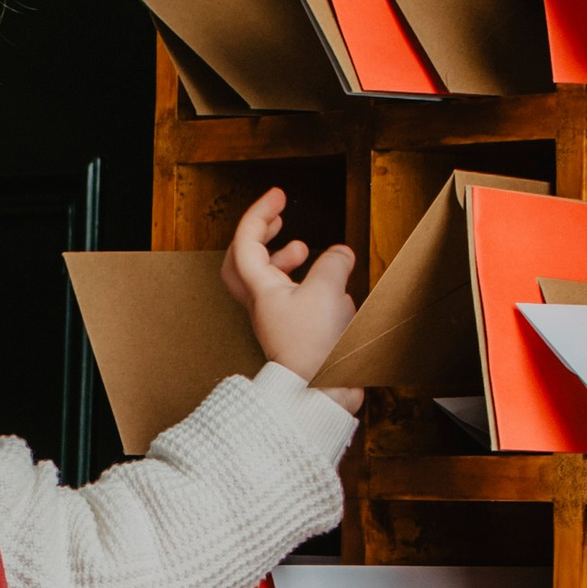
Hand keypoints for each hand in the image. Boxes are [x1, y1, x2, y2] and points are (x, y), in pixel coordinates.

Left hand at [221, 186, 363, 400]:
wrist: (320, 391)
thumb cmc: (314, 347)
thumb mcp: (327, 291)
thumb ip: (334, 264)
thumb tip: (341, 255)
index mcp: (261, 289)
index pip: (247, 241)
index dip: (260, 214)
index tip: (278, 196)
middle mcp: (264, 304)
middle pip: (245, 262)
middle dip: (259, 234)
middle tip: (277, 216)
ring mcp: (277, 319)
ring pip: (268, 280)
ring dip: (283, 259)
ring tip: (303, 249)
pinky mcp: (295, 334)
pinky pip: (294, 300)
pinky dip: (308, 285)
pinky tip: (330, 285)